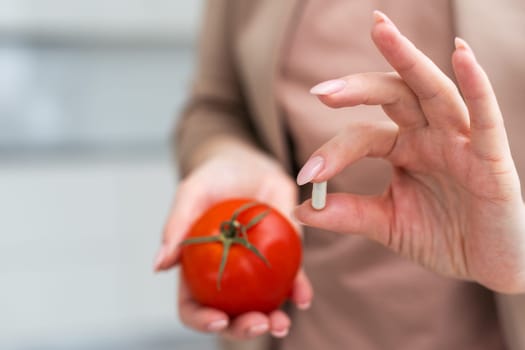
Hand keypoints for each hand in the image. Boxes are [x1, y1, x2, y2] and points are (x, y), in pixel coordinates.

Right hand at [155, 138, 312, 338]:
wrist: (249, 163)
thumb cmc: (214, 178)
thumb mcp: (192, 193)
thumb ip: (177, 226)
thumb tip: (159, 265)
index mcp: (198, 269)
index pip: (193, 306)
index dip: (202, 320)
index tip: (219, 318)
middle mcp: (227, 277)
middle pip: (230, 315)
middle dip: (243, 329)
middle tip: (259, 323)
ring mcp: (256, 270)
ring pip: (262, 306)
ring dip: (273, 320)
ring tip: (281, 322)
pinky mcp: (283, 257)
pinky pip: (291, 279)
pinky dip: (298, 291)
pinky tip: (302, 297)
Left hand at [294, 11, 524, 293]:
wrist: (487, 267)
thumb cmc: (442, 238)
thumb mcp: (388, 224)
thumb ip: (349, 214)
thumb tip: (301, 208)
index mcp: (404, 148)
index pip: (363, 135)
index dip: (333, 151)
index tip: (307, 176)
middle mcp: (430, 136)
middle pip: (393, 95)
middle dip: (359, 87)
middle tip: (322, 90)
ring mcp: (460, 142)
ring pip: (434, 90)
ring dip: (407, 59)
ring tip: (381, 29)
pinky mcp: (491, 157)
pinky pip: (484, 116)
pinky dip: (475, 85)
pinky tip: (460, 55)